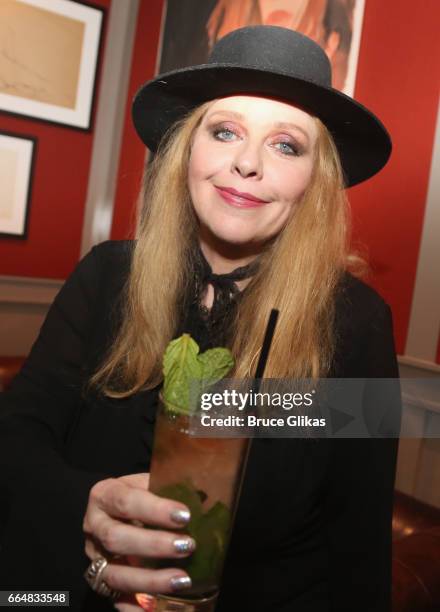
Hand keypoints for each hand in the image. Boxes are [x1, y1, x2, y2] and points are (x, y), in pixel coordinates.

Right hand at [83, 473, 194, 606]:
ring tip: (183, 580)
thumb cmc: (143, 495)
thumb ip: (171, 488)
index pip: (126, 501)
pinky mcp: (101, 582)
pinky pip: (116, 600)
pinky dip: (137, 608)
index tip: (185, 515)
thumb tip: (208, 498)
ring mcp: (95, 557)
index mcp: (105, 494)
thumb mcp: (151, 482)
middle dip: (154, 545)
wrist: (119, 511)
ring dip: (150, 580)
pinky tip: (160, 607)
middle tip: (187, 546)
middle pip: (116, 538)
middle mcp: (94, 526)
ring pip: (115, 575)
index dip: (155, 509)